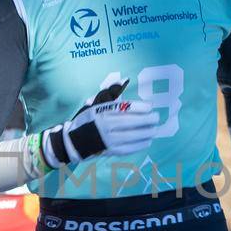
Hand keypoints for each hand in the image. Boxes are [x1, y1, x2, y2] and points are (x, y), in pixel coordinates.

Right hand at [41, 80, 160, 167]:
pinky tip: (147, 141)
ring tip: (155, 130)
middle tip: (156, 118)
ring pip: (131, 136)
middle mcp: (105, 125)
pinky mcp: (110, 150)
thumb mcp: (95, 104)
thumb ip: (110, 94)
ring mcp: (107, 139)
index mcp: (102, 112)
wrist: (74, 141)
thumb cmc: (88, 120)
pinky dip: (139, 145)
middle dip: (146, 120)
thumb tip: (121, 79)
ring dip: (146, 133)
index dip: (139, 107)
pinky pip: (128, 148)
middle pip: (130, 122)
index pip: (123, 108)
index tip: (150, 106)